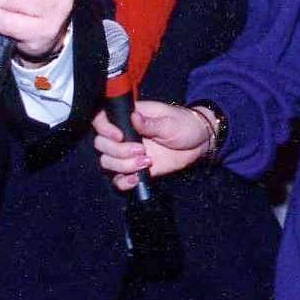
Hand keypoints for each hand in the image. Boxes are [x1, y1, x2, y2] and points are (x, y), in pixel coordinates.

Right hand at [94, 99, 214, 187]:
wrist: (198, 143)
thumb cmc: (184, 125)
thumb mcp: (170, 122)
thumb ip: (150, 123)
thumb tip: (133, 116)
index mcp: (129, 117)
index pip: (102, 120)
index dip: (104, 129)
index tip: (119, 136)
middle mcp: (124, 135)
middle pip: (101, 144)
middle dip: (118, 151)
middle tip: (141, 150)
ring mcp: (127, 153)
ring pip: (107, 162)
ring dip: (123, 166)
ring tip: (147, 162)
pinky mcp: (134, 169)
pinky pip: (118, 180)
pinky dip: (123, 182)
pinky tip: (137, 179)